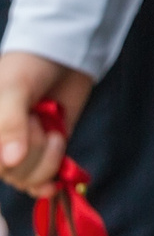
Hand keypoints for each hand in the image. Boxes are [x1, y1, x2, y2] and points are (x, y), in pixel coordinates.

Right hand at [0, 52, 90, 196]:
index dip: (5, 159)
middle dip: (33, 147)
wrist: (65, 54)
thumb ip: (9, 123)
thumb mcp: (13, 88)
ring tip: (49, 126)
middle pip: (11, 173)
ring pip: (28, 178)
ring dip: (47, 155)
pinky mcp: (45, 153)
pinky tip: (55, 182)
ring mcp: (21, 151)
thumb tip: (11, 161)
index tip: (15, 151)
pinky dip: (49, 180)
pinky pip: (42, 180)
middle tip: (37, 117)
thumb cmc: (29, 65)